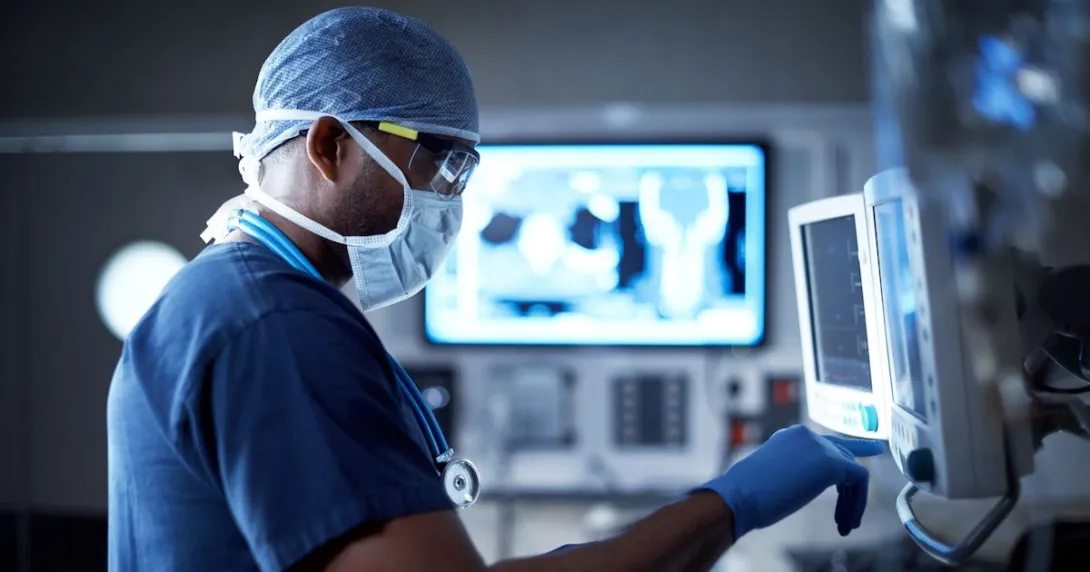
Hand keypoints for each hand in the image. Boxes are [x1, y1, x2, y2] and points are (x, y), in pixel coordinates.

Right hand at [694, 425, 884, 539]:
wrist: (740, 495)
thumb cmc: (748, 494)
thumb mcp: (777, 476)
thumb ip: (797, 471)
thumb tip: (808, 482)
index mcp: (791, 437)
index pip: (828, 443)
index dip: (852, 451)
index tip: (873, 449)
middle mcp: (807, 435)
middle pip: (844, 458)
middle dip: (850, 491)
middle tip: (848, 519)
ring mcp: (819, 446)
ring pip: (853, 471)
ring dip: (852, 502)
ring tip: (844, 526)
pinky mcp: (830, 462)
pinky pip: (858, 480)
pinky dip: (857, 503)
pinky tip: (847, 520)